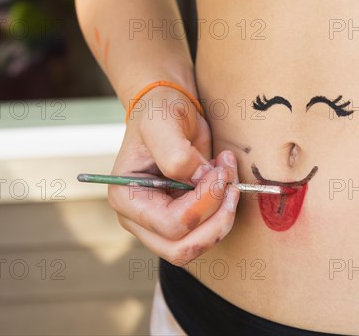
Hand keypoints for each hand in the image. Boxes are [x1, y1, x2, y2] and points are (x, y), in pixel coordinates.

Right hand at [109, 87, 239, 264]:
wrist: (167, 109)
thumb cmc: (158, 113)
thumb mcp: (163, 123)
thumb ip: (176, 154)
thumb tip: (199, 181)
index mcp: (126, 197)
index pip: (170, 224)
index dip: (202, 203)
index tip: (218, 172)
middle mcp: (139, 218)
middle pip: (182, 248)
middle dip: (216, 221)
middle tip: (232, 186)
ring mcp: (160, 223)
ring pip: (198, 245)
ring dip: (224, 215)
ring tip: (229, 176)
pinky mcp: (182, 220)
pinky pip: (208, 231)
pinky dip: (225, 209)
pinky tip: (224, 179)